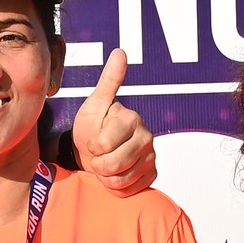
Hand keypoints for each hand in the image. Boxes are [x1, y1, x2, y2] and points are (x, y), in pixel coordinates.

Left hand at [70, 50, 158, 194]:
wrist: (93, 151)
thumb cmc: (92, 126)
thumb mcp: (94, 104)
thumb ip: (108, 81)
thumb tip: (120, 52)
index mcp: (132, 118)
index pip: (104, 144)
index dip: (92, 146)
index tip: (92, 139)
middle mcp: (147, 136)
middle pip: (113, 164)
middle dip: (97, 163)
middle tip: (96, 154)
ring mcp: (151, 156)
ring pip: (120, 179)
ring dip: (105, 176)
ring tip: (104, 163)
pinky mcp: (151, 174)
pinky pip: (129, 190)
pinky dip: (116, 186)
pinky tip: (115, 173)